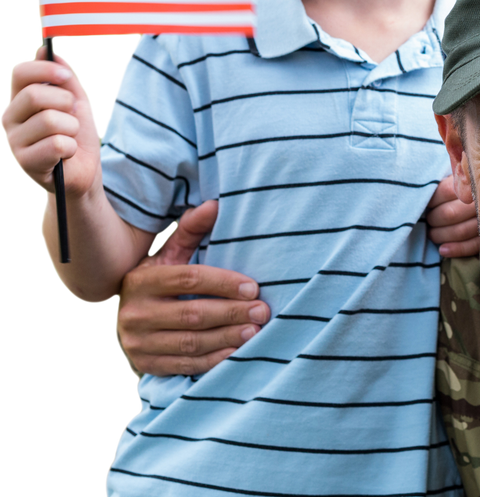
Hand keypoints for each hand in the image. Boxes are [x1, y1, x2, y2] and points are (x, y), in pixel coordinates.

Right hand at [2, 48, 101, 196]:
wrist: (84, 169)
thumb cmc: (77, 133)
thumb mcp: (76, 100)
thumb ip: (63, 77)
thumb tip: (47, 50)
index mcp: (19, 99)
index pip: (20, 73)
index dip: (45, 70)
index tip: (66, 77)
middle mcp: (9, 117)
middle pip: (35, 95)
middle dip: (65, 103)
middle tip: (72, 115)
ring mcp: (13, 141)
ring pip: (49, 121)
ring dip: (71, 128)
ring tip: (69, 137)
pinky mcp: (24, 162)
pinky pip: (56, 144)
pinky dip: (70, 147)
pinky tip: (65, 154)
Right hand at [114, 200, 269, 377]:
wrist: (126, 323)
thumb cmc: (157, 284)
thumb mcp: (168, 256)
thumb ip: (190, 231)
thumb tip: (214, 205)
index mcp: (142, 280)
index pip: (188, 279)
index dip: (223, 283)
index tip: (253, 287)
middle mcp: (135, 312)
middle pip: (192, 313)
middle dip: (231, 312)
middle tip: (262, 310)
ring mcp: (138, 343)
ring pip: (191, 341)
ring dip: (226, 337)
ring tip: (255, 330)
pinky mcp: (146, 365)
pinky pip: (185, 365)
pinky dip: (213, 360)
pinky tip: (236, 353)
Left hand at [425, 175, 478, 256]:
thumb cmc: (473, 184)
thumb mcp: (461, 174)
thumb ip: (448, 180)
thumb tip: (424, 190)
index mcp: (472, 181)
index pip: (444, 192)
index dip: (430, 201)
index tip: (426, 204)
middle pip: (449, 214)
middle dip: (433, 219)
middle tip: (428, 220)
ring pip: (460, 231)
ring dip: (441, 235)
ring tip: (432, 235)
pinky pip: (472, 246)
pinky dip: (456, 249)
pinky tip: (443, 250)